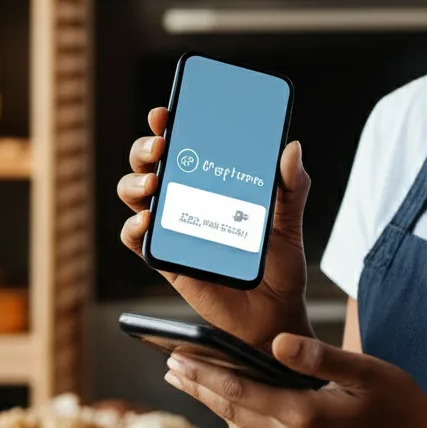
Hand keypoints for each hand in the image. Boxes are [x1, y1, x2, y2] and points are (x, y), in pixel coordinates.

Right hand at [117, 107, 312, 347]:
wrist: (275, 315)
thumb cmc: (279, 266)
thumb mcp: (290, 220)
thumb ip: (292, 185)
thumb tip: (292, 147)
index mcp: (213, 182)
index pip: (184, 144)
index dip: (168, 124)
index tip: (166, 112)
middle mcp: (187, 200)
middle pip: (150, 163)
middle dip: (145, 147)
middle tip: (161, 145)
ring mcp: (174, 228)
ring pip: (135, 194)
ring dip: (135, 180)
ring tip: (154, 181)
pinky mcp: (167, 260)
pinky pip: (137, 239)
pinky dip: (134, 225)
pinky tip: (148, 218)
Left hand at [163, 332, 426, 427]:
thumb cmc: (401, 403)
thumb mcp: (366, 370)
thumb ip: (319, 356)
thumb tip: (277, 341)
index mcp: (306, 418)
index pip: (240, 393)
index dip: (204, 375)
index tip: (175, 359)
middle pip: (233, 414)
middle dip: (199, 389)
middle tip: (169, 369)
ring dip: (215, 407)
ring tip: (192, 385)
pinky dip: (239, 422)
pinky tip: (234, 409)